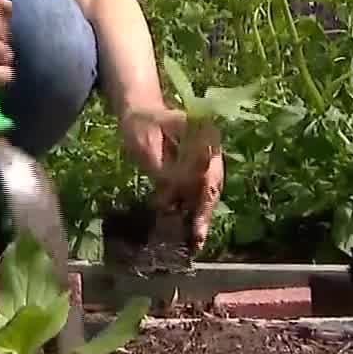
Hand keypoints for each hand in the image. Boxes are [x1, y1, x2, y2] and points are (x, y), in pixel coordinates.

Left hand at [118, 107, 224, 252]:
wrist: (140, 111)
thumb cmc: (141, 124)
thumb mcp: (146, 143)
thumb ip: (162, 168)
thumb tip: (174, 193)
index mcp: (203, 136)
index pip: (208, 172)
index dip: (203, 198)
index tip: (198, 219)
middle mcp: (210, 149)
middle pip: (212, 185)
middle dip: (205, 213)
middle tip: (198, 239)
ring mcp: (205, 159)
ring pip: (207, 192)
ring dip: (201, 216)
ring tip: (196, 242)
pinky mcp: (194, 169)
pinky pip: (197, 191)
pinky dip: (193, 210)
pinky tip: (189, 231)